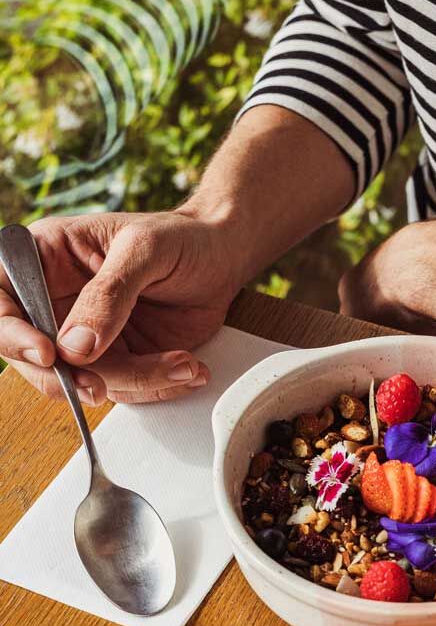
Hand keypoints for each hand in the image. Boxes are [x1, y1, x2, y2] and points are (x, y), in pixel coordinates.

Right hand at [0, 209, 245, 403]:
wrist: (223, 257)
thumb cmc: (182, 237)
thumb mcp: (145, 249)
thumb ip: (110, 294)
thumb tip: (76, 346)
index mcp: (46, 259)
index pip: (1, 302)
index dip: (11, 334)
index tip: (47, 354)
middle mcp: (59, 301)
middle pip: (33, 355)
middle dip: (70, 377)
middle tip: (102, 385)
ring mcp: (88, 334)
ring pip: (84, 378)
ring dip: (135, 381)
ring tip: (183, 363)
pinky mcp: (121, 357)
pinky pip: (126, 387)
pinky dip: (158, 386)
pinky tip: (189, 369)